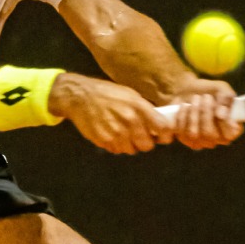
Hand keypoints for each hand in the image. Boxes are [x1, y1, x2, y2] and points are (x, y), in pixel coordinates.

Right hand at [50, 73, 175, 154]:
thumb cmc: (106, 93)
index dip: (165, 135)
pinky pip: (116, 150)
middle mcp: (129, 121)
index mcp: (138, 107)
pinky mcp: (104, 140)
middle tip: (139, 135)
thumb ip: (145, 110)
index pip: (163, 128)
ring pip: (131, 150)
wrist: (79, 97)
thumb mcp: (129, 95)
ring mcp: (116, 133)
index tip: (162, 136)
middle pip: (147, 145)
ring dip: (129, 144)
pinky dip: (116, 145)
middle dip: (145, 142)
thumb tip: (158, 125)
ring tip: (122, 133)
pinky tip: (111, 133)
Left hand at [167, 78, 243, 149]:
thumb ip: (226, 99)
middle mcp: (216, 139)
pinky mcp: (184, 138)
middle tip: (205, 96)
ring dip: (193, 112)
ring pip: (193, 134)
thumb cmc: (210, 91)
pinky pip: (180, 130)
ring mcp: (200, 141)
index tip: (219, 107)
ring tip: (195, 97)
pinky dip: (181, 115)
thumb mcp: (223, 89)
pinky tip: (184, 105)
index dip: (224, 123)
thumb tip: (221, 114)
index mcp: (232, 130)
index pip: (229, 135)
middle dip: (205, 113)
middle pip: (209, 134)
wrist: (189, 91)